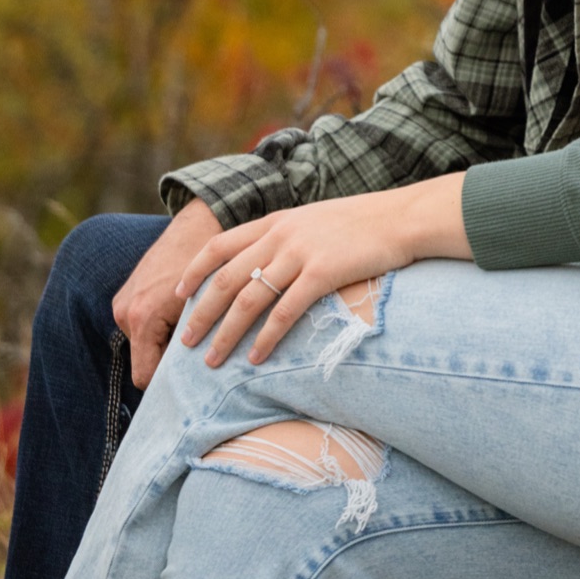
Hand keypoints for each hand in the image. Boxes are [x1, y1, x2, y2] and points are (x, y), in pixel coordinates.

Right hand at [113, 201, 223, 386]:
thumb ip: (196, 344)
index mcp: (142, 318)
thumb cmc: (209, 266)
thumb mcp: (206, 309)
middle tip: (199, 367)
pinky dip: (160, 330)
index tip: (194, 388)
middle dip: (169, 366)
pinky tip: (183, 322)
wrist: (197, 226)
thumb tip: (202, 382)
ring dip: (166, 346)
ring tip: (195, 340)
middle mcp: (124, 312)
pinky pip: (142, 326)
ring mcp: (122, 303)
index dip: (169, 385)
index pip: (145, 377)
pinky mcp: (126, 295)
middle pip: (144, 361)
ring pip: (144, 344)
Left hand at [176, 174, 469, 367]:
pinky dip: (266, 339)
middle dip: (200, 313)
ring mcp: (300, 254)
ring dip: (225, 334)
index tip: (176, 295)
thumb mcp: (316, 221)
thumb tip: (269, 265)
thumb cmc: (364, 223)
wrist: (402, 217)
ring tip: (211, 360)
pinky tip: (255, 359)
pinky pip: (284, 313)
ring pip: (248, 299)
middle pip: (225, 278)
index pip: (219, 245)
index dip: (193, 271)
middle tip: (185, 342)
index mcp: (276, 221)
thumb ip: (289, 238)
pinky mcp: (322, 273)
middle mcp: (280, 236)